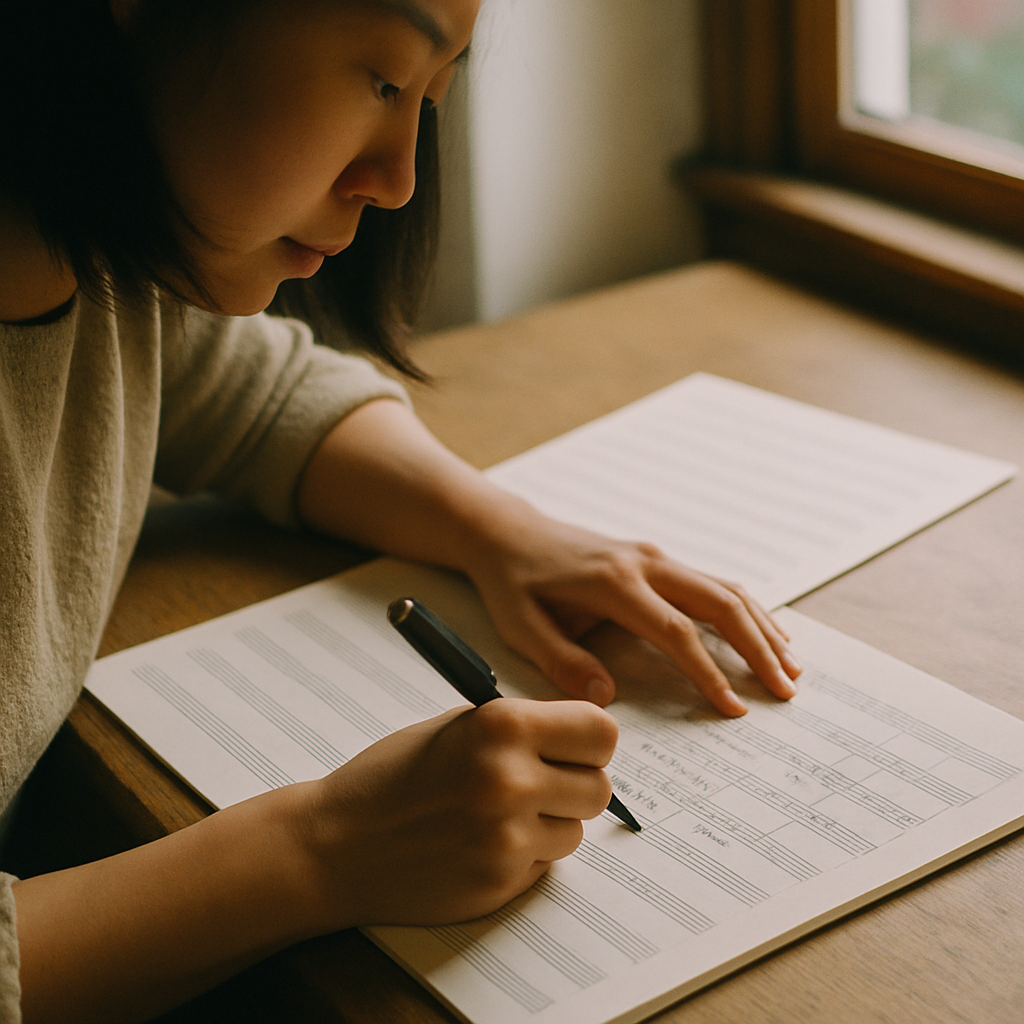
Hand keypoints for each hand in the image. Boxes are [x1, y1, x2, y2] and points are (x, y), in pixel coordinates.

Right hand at [300, 698, 616, 928]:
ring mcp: (508, 837)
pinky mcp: (501, 881)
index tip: (577, 745)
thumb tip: (581, 736)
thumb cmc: (393, 775)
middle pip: (599, 786)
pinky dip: (526, 853)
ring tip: (500, 812)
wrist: (336, 844)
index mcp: (502, 726)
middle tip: (538, 780)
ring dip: (551, 821)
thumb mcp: (458, 725)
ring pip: (577, 829)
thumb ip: (522, 727)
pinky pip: (547, 862)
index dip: (590, 740)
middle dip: (574, 782)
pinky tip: (482, 841)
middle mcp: (511, 779)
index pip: (601, 732)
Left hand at [464, 507, 801, 715]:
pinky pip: (713, 582)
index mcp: (613, 584)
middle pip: (719, 603)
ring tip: (791, 667)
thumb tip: (605, 696)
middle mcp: (644, 564)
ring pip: (725, 588)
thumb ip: (561, 660)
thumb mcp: (521, 626)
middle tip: (785, 690)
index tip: (731, 708)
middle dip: (758, 648)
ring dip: (762, 626)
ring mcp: (655, 557)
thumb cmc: (515, 583)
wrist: (511, 535)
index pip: (675, 632)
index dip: (707, 672)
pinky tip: (764, 632)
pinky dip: (745, 609)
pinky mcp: (658, 559)